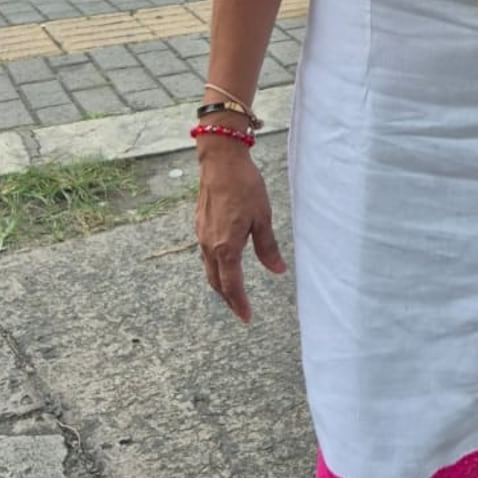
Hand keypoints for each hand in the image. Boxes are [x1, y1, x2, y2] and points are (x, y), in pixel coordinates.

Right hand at [195, 144, 285, 322]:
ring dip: (221, 283)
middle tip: (240, 310)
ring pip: (209, 269)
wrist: (220, 160)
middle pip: (216, 282)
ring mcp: (201, 235)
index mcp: (225, 247)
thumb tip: (277, 270)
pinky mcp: (200, 225)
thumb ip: (267, 247)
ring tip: (234, 292)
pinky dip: (215, 267)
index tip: (247, 317)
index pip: (231, 285)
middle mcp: (209, 245)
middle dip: (228, 299)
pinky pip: (205, 255)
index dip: (239, 304)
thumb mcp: (262, 217)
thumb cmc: (244, 186)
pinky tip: (225, 263)